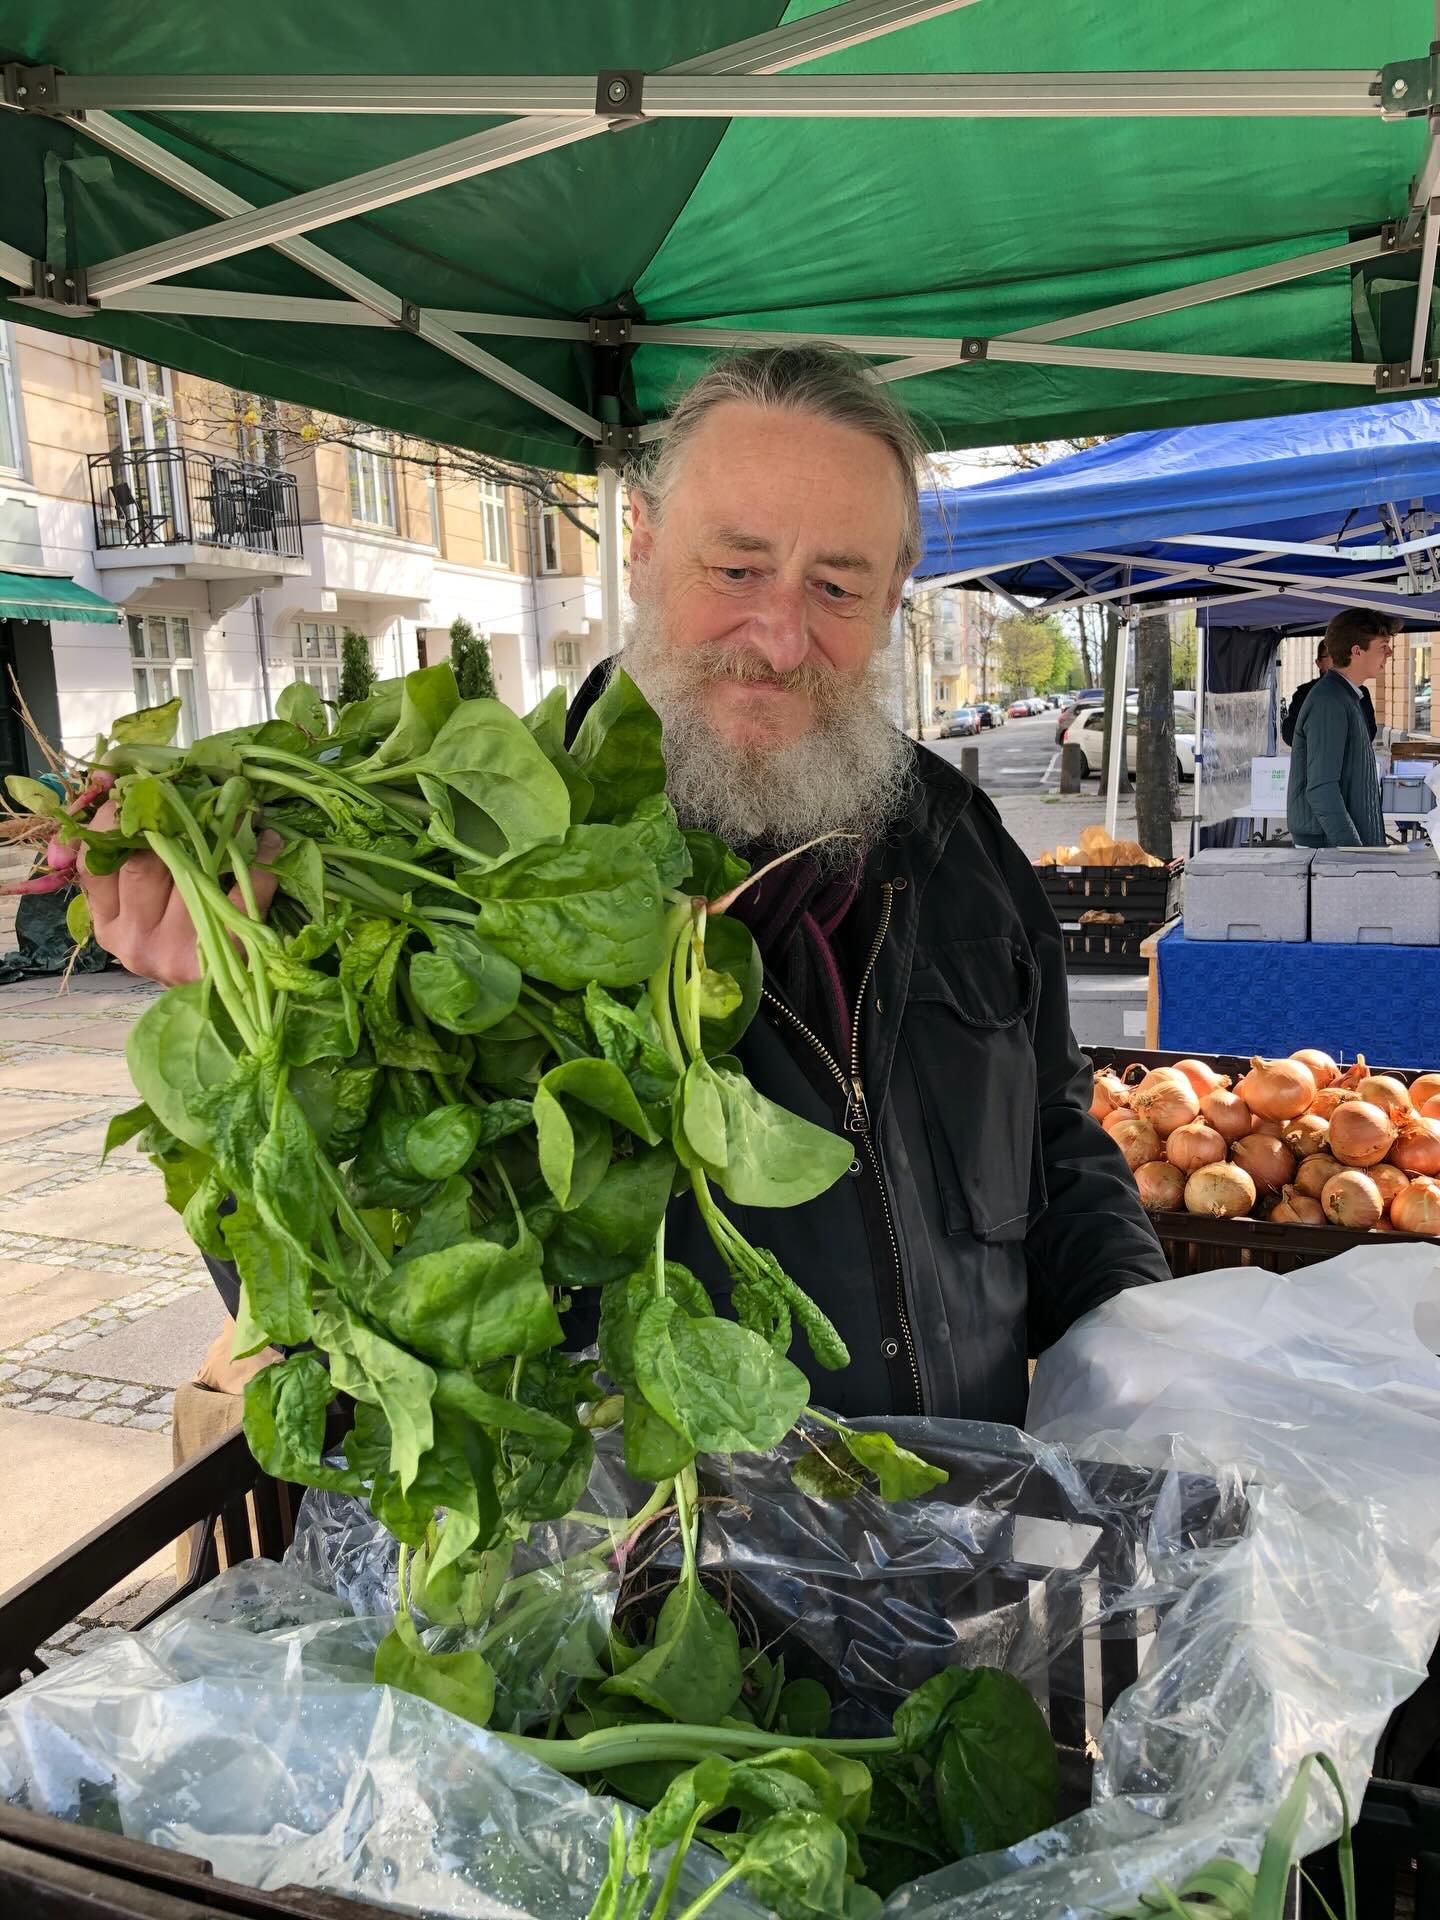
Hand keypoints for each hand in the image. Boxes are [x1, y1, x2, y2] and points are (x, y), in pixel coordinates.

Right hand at [77, 799, 281, 985]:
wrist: (216, 1012)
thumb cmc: (180, 947)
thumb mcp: (140, 912)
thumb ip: (124, 863)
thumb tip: (114, 788)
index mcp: (109, 925)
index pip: (96, 863)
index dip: (112, 820)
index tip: (132, 787)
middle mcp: (135, 940)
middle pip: (144, 863)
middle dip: (170, 818)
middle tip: (195, 788)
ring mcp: (175, 952)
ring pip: (192, 874)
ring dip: (220, 833)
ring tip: (241, 809)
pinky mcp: (220, 958)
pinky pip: (243, 896)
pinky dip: (261, 863)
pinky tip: (271, 843)